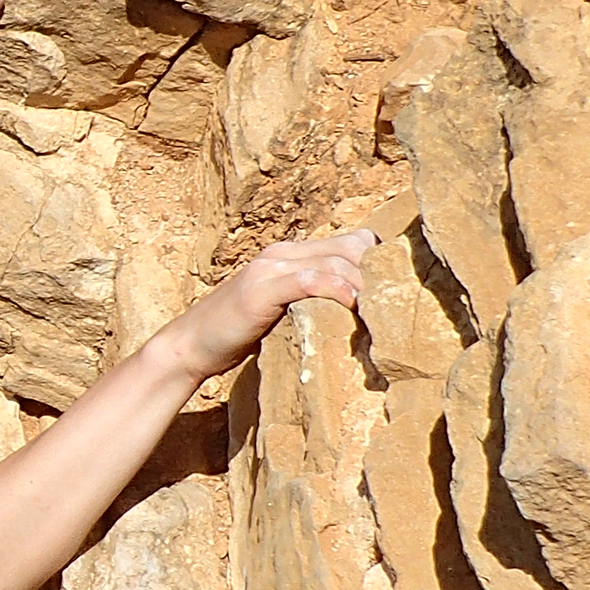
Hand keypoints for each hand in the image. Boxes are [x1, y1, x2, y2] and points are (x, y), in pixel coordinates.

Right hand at [154, 231, 376, 380]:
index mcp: (289, 254)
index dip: (378, 264)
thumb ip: (312, 300)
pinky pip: (310, 281)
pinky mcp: (261, 289)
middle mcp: (281, 252)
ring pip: (336, 262)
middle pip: (351, 248)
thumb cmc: (236, 334)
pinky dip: (337, 291)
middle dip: (380, 276)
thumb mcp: (283, 311)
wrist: (189, 346)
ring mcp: (270, 268)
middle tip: (400, 308)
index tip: (398, 293)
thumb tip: (360, 314)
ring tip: (385, 316)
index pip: (351, 242)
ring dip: (366, 288)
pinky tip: (353, 309)